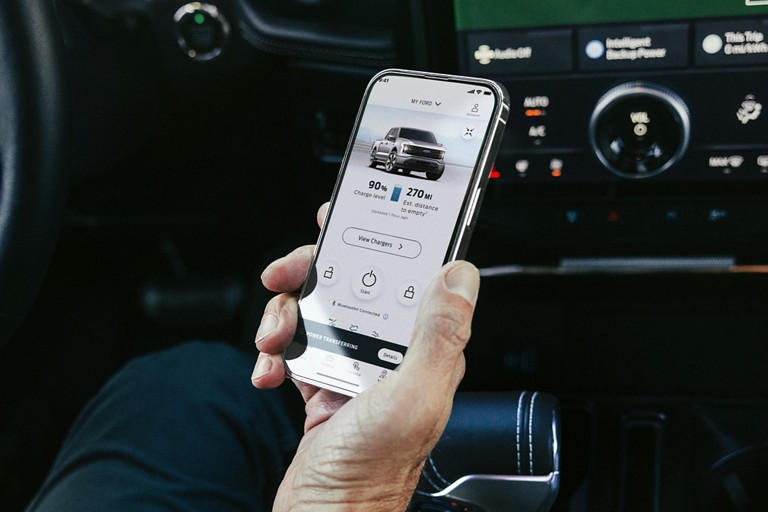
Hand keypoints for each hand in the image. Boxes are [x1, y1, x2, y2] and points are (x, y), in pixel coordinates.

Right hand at [252, 204, 479, 510]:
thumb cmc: (370, 474)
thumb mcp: (411, 399)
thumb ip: (438, 336)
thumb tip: (461, 276)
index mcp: (423, 351)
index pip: (414, 277)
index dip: (389, 242)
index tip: (358, 217)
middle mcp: (393, 354)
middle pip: (357, 284)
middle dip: (316, 272)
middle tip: (288, 273)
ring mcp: (356, 368)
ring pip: (321, 310)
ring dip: (287, 315)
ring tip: (273, 339)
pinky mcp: (324, 384)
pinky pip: (297, 347)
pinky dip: (276, 352)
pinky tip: (269, 372)